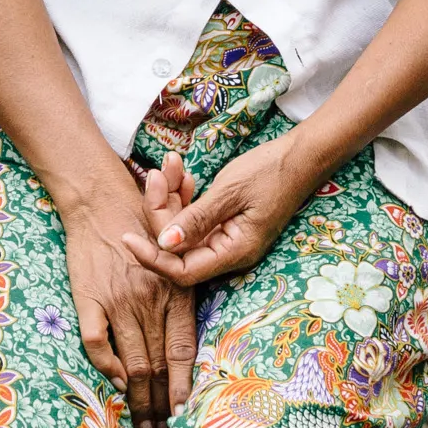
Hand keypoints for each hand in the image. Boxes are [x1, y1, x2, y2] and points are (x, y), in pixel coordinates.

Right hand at [57, 180, 200, 412]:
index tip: (184, 415)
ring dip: (136, 399)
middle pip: (156, 366)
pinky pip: (96, 342)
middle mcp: (149, 301)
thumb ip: (179, 300)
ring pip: (130, 363)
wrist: (100, 200)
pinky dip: (104, 366)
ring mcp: (117, 301)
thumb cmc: (142, 226)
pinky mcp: (88, 298)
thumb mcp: (174, 259)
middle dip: (159, 405)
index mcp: (175, 293)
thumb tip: (183, 348)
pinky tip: (112, 380)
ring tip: (140, 423)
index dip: (183, 387)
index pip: (183, 352)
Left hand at [126, 132, 325, 288]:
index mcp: (234, 252)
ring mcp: (226, 237)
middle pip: (178, 248)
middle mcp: (228, 252)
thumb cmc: (271, 171)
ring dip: (170, 198)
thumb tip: (164, 245)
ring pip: (183, 229)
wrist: (300, 155)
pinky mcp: (223, 222)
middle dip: (160, 212)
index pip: (183, 272)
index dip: (153, 259)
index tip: (127, 236)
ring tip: (170, 165)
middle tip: (156, 174)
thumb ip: (197, 219)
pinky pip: (193, 217)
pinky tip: (183, 174)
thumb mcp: (230, 192)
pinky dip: (184, 197)